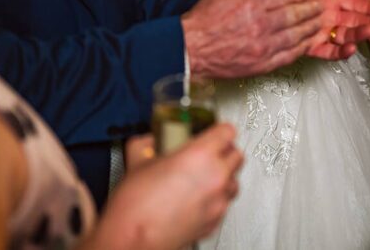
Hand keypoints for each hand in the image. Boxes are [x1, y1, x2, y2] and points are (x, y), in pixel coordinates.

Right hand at [94, 124, 242, 249]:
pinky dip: (215, 200)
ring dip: (223, 177)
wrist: (132, 239)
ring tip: (203, 178)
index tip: (214, 132)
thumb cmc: (136, 205)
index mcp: (200, 155)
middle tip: (209, 153)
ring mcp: (218, 202)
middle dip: (225, 152)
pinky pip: (224, 204)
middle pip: (237, 155)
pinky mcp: (215, 222)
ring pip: (234, 181)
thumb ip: (145, 144)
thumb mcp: (138, 162)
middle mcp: (215, 177)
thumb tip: (147, 141)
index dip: (220, 130)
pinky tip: (197, 199)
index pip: (227, 132)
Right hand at [182, 0, 323, 78]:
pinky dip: (301, 48)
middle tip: (319, 6)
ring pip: (297, 36)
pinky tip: (307, 42)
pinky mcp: (262, 64)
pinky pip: (289, 55)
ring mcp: (263, 47)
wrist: (190, 49)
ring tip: (318, 22)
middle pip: (295, 15)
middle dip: (311, 10)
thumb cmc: (204, 20)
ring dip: (311, 28)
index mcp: (251, 4)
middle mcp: (260, 25)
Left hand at [271, 0, 369, 60]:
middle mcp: (327, 14)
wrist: (253, 10)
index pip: (354, 0)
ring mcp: (321, 30)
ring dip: (361, 33)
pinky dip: (341, 51)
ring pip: (347, 34)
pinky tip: (351, 47)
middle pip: (355, 18)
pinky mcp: (312, 45)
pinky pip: (330, 50)